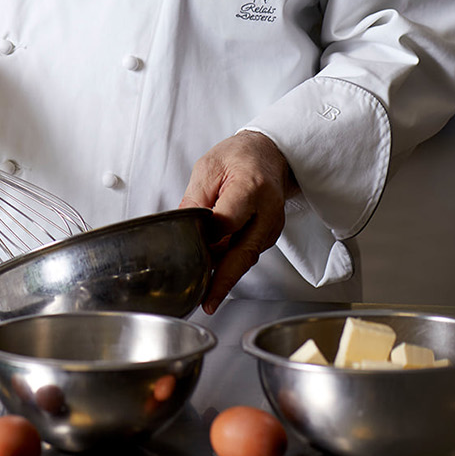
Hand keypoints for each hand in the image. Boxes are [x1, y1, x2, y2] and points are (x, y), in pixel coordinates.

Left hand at [179, 132, 296, 313]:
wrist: (271, 154)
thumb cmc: (240, 157)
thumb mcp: (208, 167)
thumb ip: (195, 199)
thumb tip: (182, 228)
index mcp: (251, 187)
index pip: (228, 221)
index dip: (209, 235)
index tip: (192, 242)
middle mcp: (267, 211)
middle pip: (244, 251)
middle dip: (224, 279)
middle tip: (208, 301)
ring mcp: (272, 226)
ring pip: (246, 257)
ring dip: (226, 275)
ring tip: (206, 293)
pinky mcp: (270, 235)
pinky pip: (249, 253)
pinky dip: (232, 264)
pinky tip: (216, 272)